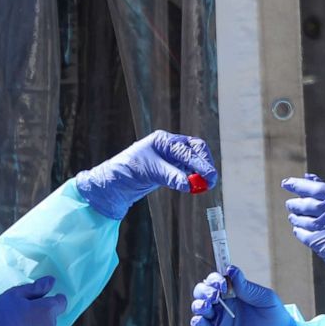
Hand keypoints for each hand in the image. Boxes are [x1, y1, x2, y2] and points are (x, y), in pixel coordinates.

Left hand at [75, 130, 217, 219]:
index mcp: (163, 140)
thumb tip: (189, 184)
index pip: (187, 149)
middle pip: (195, 149)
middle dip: (205, 163)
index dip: (200, 163)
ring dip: (200, 171)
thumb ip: (170, 176)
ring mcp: (170, 156)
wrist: (113, 184)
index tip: (208, 177)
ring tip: (205, 185)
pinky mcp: (169, 168)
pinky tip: (195, 185)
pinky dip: (194, 177)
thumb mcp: (149, 172)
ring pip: (193, 160)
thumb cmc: (126, 171)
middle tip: (211, 180)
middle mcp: (168, 145)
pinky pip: (187, 170)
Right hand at [190, 265, 296, 325]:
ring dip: (198, 303)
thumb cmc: (275, 315)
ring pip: (199, 306)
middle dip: (205, 290)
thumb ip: (246, 287)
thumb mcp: (265, 298)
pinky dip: (197, 321)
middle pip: (203, 290)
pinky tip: (201, 320)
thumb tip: (230, 270)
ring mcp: (220, 317)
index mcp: (234, 290)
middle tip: (215, 295)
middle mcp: (224, 302)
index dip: (215, 278)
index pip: (216, 279)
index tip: (223, 283)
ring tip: (208, 306)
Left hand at [283, 174, 324, 279]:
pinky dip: (299, 231)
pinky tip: (298, 229)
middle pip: (307, 205)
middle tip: (290, 204)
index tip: (286, 183)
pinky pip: (304, 235)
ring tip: (293, 217)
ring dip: (295, 218)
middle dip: (295, 204)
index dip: (299, 185)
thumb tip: (307, 177)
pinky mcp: (324, 245)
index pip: (317, 188)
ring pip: (303, 220)